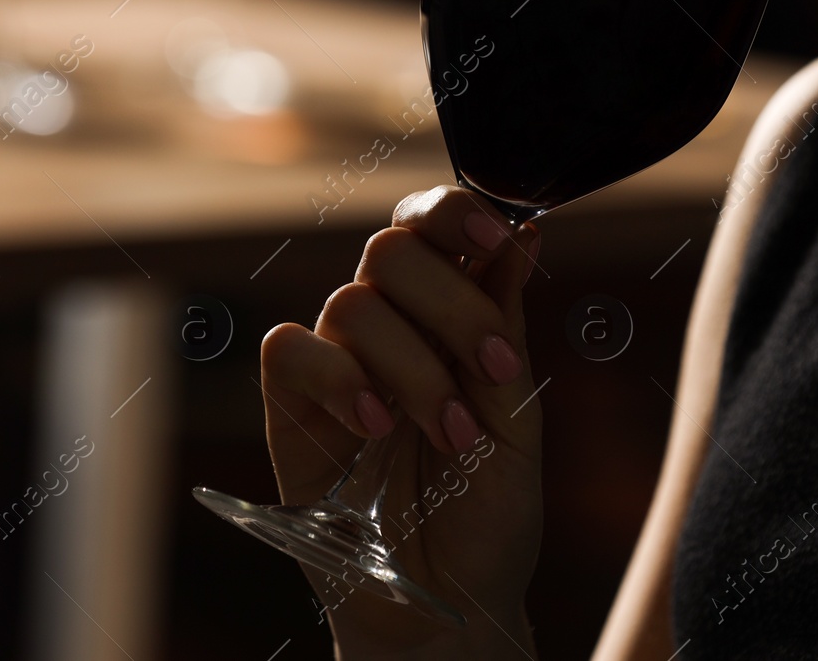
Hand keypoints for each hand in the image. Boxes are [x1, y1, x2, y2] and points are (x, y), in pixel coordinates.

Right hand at [261, 186, 542, 658]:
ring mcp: (337, 362)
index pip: (433, 225)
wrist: (449, 606)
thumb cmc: (488, 515)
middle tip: (491, 368)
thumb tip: (527, 233)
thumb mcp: (518, 421)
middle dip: (452, 304)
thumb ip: (508, 328)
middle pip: (391, 249)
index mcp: (447, 314)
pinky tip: (376, 426)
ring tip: (448, 433)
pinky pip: (289, 348)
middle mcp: (389, 325)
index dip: (458, 211)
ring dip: (412, 365)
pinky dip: (338, 377)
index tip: (502, 236)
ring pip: (352, 302)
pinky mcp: (291, 406)